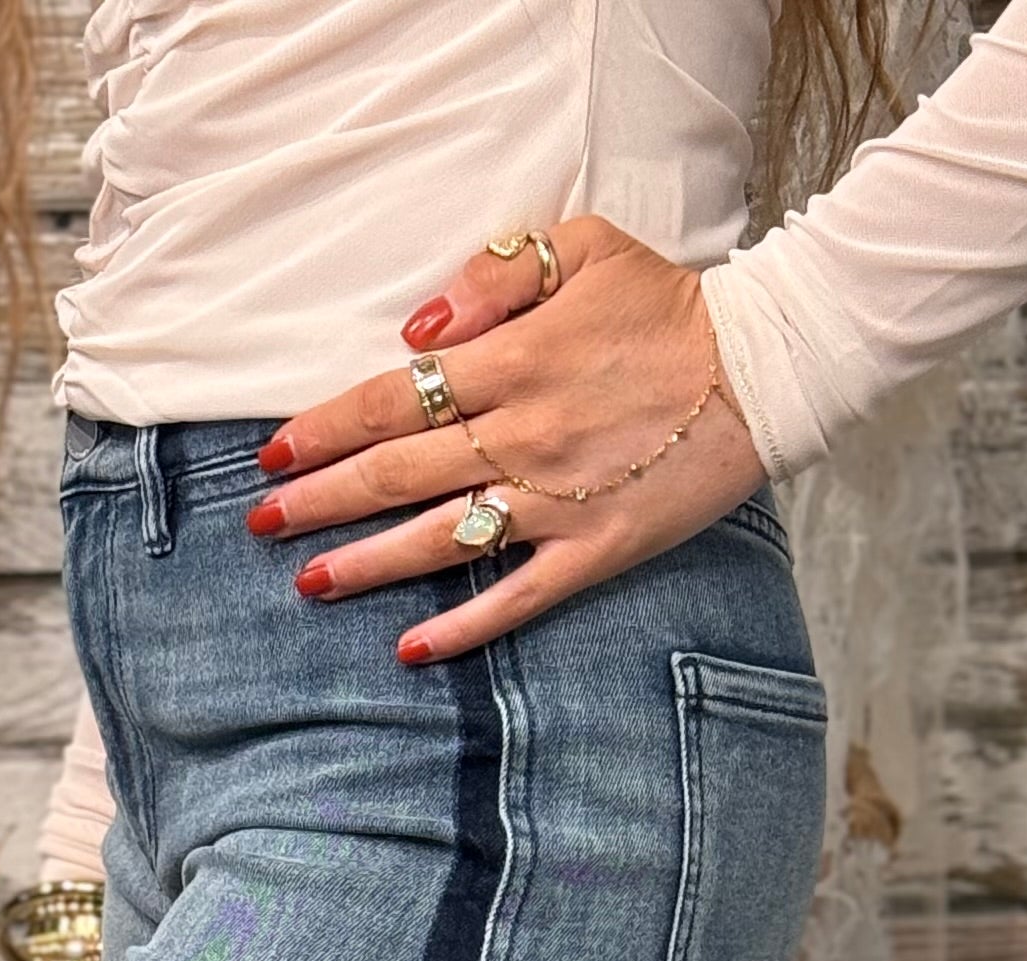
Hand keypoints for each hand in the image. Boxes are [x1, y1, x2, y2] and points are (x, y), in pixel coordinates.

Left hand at [249, 218, 763, 663]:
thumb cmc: (664, 304)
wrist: (763, 368)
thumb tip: (417, 332)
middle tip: (263, 526)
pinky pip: (518, 598)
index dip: (326, 427)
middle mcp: (524, 435)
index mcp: (513, 361)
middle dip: (323, 500)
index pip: (393, 396)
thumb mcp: (582, 245)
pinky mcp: (597, 550)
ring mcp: (559, 500)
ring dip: (368, 564)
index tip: (275, 453)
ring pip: (443, 537)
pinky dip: (462, 626)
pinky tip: (410, 649)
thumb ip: (494, 275)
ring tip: (310, 583)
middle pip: (400, 471)